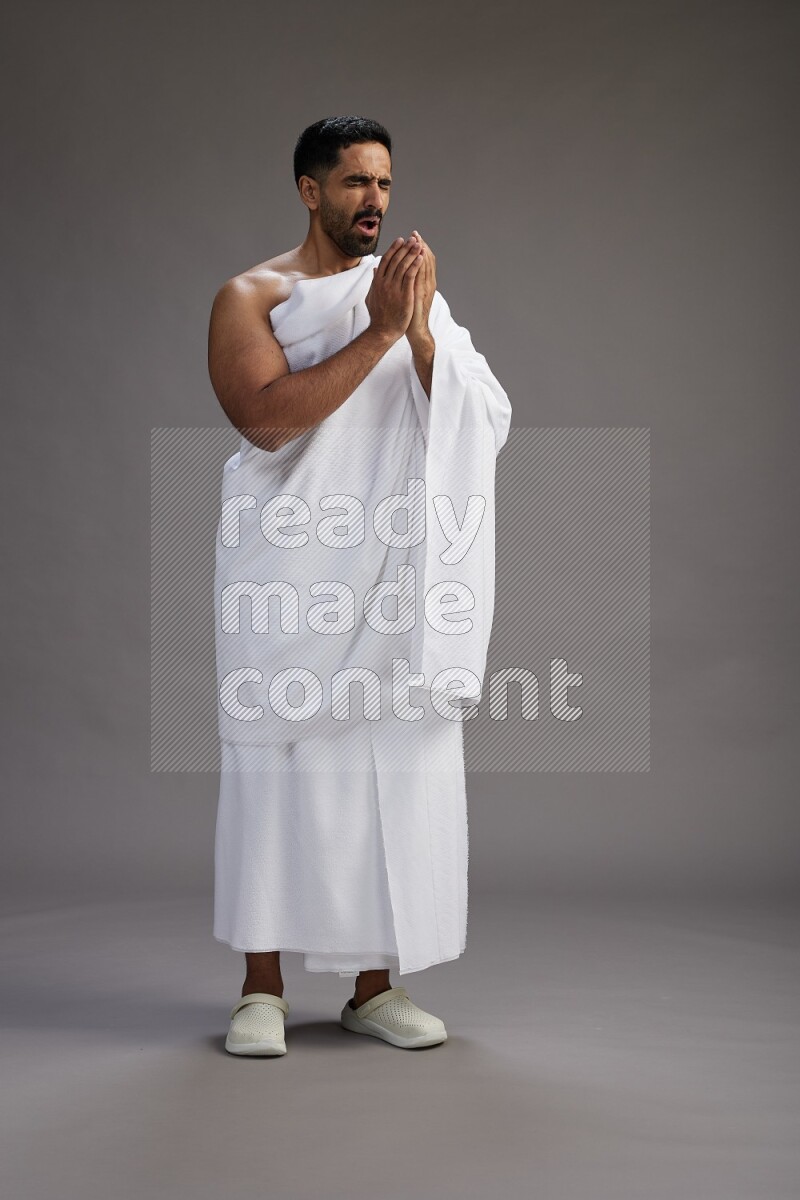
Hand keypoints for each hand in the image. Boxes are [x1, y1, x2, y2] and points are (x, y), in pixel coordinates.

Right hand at [365, 237, 424, 340]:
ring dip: (412, 253)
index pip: (386, 260)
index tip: (400, 240)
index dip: (394, 248)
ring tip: (419, 244)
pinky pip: (410, 275)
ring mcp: (394, 288)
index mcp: (377, 282)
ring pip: (403, 265)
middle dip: (405, 247)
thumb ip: (373, 282)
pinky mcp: (404, 294)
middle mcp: (385, 282)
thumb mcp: (371, 296)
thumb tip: (374, 270)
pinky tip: (421, 257)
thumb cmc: (379, 316)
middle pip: (395, 259)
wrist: (383, 331)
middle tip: (412, 237)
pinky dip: (416, 265)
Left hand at [406, 229, 435, 344]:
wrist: (416, 330)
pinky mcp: (422, 295)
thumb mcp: (404, 294)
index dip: (417, 248)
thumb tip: (390, 271)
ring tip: (417, 240)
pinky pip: (421, 278)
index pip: (421, 260)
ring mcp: (426, 289)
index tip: (412, 236)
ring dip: (421, 253)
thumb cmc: (408, 313)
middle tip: (415, 233)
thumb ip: (400, 282)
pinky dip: (420, 267)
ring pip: (425, 267)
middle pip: (425, 260)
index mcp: (423, 282)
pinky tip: (417, 258)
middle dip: (420, 246)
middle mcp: (427, 283)